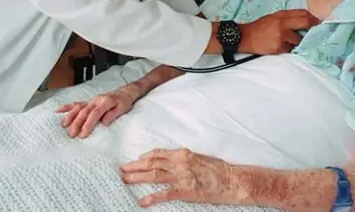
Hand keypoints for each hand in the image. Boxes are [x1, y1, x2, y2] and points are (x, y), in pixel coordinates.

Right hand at [56, 83, 141, 137]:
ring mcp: (91, 101)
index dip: (88, 124)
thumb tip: (104, 122)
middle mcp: (96, 101)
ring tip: (64, 125)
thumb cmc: (124, 102)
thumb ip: (113, 114)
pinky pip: (76, 103)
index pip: (94, 114)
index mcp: (105, 102)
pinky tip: (59, 111)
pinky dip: (67, 107)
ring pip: (78, 107)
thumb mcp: (123, 108)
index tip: (83, 134)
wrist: (124, 93)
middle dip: (77, 123)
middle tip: (72, 134)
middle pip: (84, 112)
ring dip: (70, 116)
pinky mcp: (88, 102)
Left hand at [120, 148, 242, 207]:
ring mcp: (181, 177)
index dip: (145, 157)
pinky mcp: (185, 191)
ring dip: (137, 177)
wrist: (232, 180)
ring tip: (125, 180)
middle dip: (135, 166)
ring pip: (154, 175)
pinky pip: (164, 194)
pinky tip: (142, 201)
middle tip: (123, 169)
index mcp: (183, 154)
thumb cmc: (219, 169)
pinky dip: (152, 197)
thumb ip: (185, 159)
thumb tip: (171, 161)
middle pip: (152, 163)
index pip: (159, 154)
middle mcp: (180, 163)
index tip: (136, 160)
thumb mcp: (200, 158)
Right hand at [240, 9, 319, 54]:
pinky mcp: (279, 48)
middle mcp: (282, 24)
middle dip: (313, 27)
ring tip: (292, 42)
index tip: (318, 21)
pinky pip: (291, 49)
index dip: (312, 17)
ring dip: (299, 41)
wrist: (246, 37)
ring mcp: (281, 37)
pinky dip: (290, 49)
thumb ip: (287, 18)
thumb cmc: (260, 27)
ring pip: (299, 39)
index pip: (302, 13)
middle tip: (318, 31)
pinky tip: (284, 47)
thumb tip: (304, 20)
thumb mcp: (273, 17)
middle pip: (305, 23)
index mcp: (281, 15)